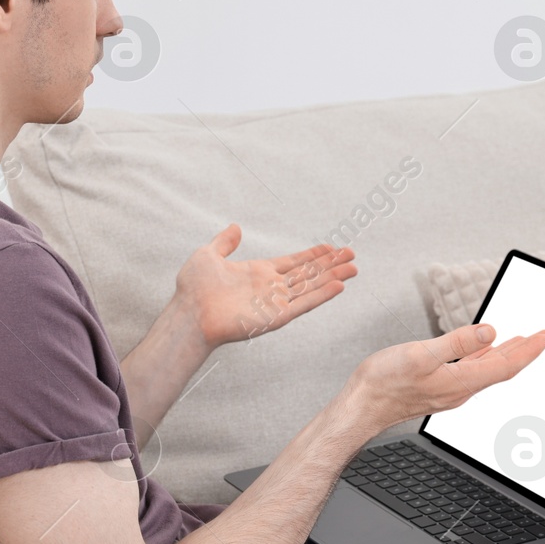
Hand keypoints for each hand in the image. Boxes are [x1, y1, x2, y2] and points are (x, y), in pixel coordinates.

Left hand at [174, 224, 357, 348]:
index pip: (293, 262)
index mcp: (258, 272)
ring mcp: (275, 302)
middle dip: (330, 264)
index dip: (312, 255)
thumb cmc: (194, 289)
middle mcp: (271, 287)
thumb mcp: (208, 255)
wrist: (190, 313)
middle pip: (308, 273)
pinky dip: (321, 295)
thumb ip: (224, 243)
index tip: (331, 247)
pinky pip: (304, 304)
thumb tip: (235, 227)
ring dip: (333, 277)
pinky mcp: (276, 316)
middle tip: (352, 254)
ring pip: (311, 287)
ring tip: (354, 268)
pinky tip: (338, 286)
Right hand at [345, 323, 544, 433]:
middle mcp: (461, 389)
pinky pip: (473, 370)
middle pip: (502, 368)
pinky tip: (485, 350)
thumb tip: (489, 331)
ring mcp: (450, 389)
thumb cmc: (384, 383)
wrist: (361, 407)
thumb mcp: (421, 354)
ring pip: (488, 370)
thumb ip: (457, 342)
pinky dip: (486, 357)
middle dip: (526, 351)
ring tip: (524, 341)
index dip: (530, 349)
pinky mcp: (439, 387)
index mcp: (461, 381)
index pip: (506, 364)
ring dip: (508, 354)